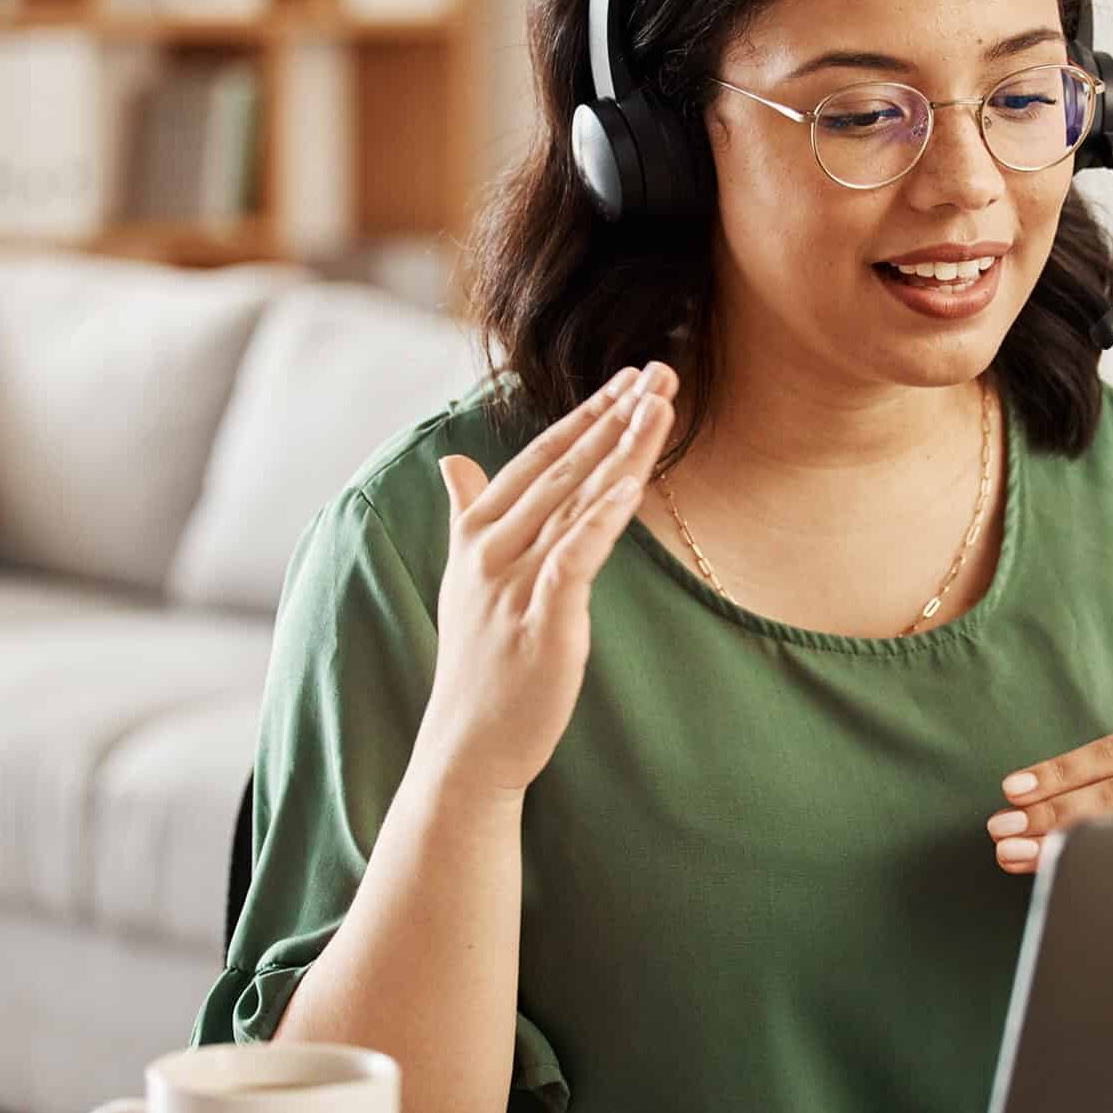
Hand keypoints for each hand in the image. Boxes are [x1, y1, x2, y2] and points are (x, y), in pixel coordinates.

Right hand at [415, 363, 676, 797]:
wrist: (469, 742)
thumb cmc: (477, 660)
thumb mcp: (464, 576)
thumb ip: (464, 512)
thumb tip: (450, 460)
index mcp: (477, 531)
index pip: (539, 457)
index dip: (586, 415)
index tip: (627, 379)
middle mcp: (492, 548)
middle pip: (565, 467)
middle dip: (616, 416)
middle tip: (662, 370)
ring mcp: (515, 582)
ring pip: (576, 500)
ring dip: (623, 449)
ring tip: (661, 404)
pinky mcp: (542, 620)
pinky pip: (575, 555)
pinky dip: (602, 516)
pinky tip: (630, 483)